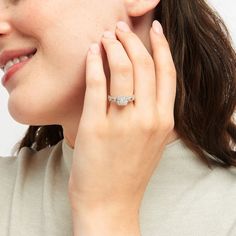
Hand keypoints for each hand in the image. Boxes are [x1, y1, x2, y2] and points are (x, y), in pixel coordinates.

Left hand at [68, 20, 175, 232]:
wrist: (110, 204)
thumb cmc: (129, 174)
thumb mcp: (152, 143)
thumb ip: (154, 114)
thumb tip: (146, 85)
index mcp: (164, 122)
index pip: (166, 73)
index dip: (161, 46)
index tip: (155, 30)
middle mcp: (147, 119)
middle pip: (144, 65)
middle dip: (132, 40)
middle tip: (121, 28)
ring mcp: (121, 123)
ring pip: (121, 70)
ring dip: (113, 46)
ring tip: (105, 36)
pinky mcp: (95, 127)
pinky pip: (96, 85)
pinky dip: (93, 63)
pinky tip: (91, 52)